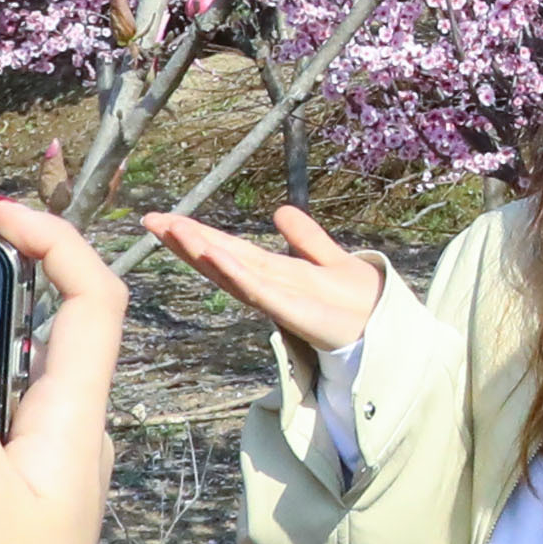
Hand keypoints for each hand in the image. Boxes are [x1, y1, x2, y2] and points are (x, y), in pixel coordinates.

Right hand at [141, 197, 386, 357]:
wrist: (391, 333)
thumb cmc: (362, 304)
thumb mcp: (331, 259)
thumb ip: (307, 238)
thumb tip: (281, 211)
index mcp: (276, 273)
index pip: (229, 249)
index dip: (198, 234)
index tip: (166, 218)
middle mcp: (271, 287)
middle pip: (222, 260)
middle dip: (187, 241)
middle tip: (151, 220)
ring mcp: (280, 301)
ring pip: (233, 273)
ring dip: (203, 253)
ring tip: (173, 230)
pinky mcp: (295, 313)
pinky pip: (261, 291)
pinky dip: (236, 274)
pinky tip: (214, 255)